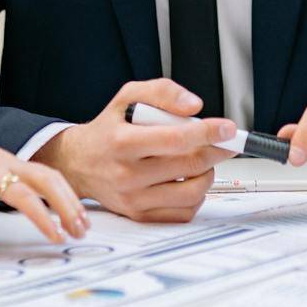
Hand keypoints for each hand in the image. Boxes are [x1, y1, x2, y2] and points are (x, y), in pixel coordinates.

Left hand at [0, 113, 87, 241]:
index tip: (55, 235)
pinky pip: (46, 175)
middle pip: (47, 180)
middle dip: (68, 205)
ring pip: (51, 176)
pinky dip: (63, 191)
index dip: (40, 215)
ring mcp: (12, 162)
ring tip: (83, 224)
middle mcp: (5, 163)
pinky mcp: (14, 163)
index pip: (20, 193)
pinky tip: (70, 207)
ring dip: (70, 199)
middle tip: (81, 231)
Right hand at [37, 79, 236, 222]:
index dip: (208, 133)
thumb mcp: (128, 96)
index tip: (228, 129)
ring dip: (208, 174)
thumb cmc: (107, 128)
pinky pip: (183, 212)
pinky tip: (189, 180)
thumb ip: (162, 92)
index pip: (175, 139)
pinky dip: (196, 196)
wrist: (78, 163)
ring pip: (192, 192)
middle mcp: (127, 173)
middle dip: (216, 151)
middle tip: (223, 141)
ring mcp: (133, 198)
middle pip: (189, 165)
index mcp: (123, 141)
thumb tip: (194, 106)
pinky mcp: (139, 215)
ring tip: (202, 160)